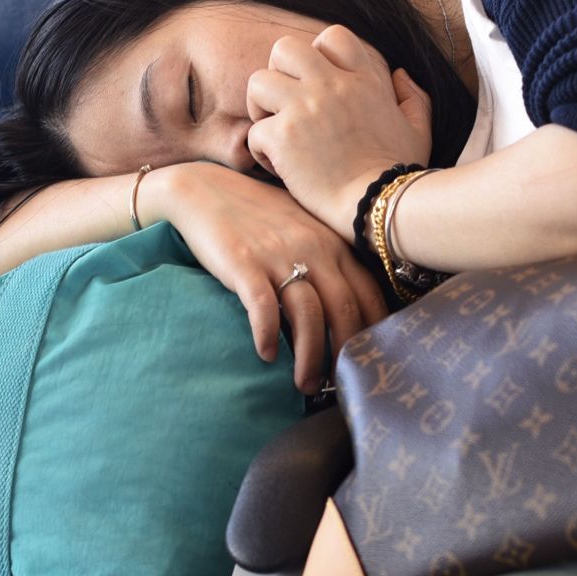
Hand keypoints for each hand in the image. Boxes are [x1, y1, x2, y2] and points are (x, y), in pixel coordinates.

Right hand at [141, 162, 389, 392]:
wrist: (203, 189)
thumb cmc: (255, 213)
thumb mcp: (302, 228)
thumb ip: (327, 259)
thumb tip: (346, 308)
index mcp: (333, 243)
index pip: (369, 294)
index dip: (373, 334)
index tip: (369, 362)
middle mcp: (314, 249)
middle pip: (344, 311)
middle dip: (345, 355)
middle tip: (340, 386)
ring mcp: (278, 257)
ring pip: (308, 317)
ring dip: (310, 358)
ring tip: (305, 385)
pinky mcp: (244, 265)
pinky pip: (263, 309)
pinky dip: (267, 336)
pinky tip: (266, 356)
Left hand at [245, 25, 432, 235]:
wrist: (376, 205)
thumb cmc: (399, 174)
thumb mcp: (418, 131)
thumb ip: (413, 98)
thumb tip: (399, 74)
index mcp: (364, 80)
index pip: (332, 36)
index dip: (317, 54)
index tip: (318, 84)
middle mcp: (332, 86)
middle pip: (284, 48)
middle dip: (278, 73)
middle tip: (285, 105)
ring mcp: (304, 108)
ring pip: (257, 81)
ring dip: (260, 107)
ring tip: (275, 133)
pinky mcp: (283, 136)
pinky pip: (253, 131)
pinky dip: (261, 151)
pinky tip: (280, 168)